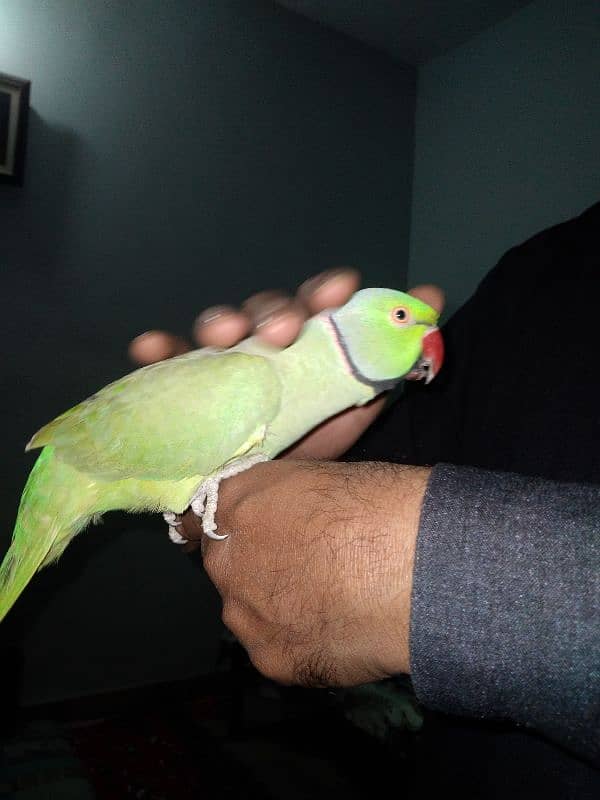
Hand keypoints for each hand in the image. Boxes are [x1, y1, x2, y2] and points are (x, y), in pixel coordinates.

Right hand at [129, 269, 444, 459]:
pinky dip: (158, 351)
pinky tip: (150, 346)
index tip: (340, 289)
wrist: (272, 503)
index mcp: (305, 342)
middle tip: (282, 329)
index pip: (312, 304)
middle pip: (261, 312)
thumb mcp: (359, 399)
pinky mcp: (187, 391)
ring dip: (219, 322)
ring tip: (224, 335)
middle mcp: (260, 345)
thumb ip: (393, 353)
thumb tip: (433, 294)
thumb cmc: (315, 441)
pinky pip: (167, 367)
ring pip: (215, 331)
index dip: (323, 290)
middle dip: (271, 311)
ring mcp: (222, 366)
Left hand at [180, 459, 430, 685]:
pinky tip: (336, 630)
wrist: (413, 566)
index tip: (261, 531)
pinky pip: (276, 648)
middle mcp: (226, 559)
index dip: (240, 523)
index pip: (210, 513)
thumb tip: (282, 515)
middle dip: (255, 566)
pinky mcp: (271, 659)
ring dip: (273, 607)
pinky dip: (300, 642)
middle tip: (305, 567)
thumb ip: (281, 498)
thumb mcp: (318, 476)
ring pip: (247, 611)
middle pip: (226, 565)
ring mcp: (245, 613)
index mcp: (236, 502)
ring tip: (327, 603)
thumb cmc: (378, 505)